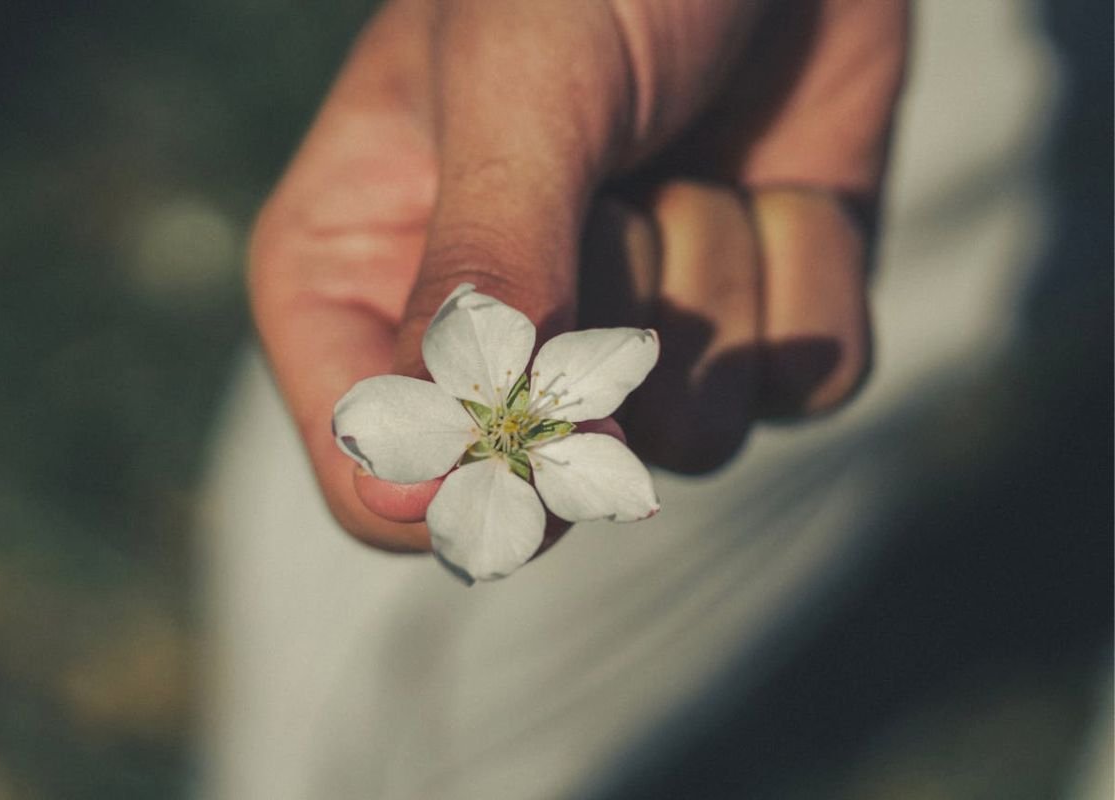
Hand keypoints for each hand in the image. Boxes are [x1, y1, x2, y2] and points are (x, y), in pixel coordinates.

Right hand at [249, 0, 907, 551]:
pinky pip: (802, 386)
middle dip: (608, 336)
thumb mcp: (517, 90)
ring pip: (691, 439)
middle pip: (551, 473)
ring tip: (690, 158)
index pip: (379, 483)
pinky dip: (806, 273)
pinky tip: (777, 182)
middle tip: (621, 193)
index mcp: (365, 280)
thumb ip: (479, 270)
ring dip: (715, 284)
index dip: (462, 481)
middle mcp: (491, 336)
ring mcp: (626, 342)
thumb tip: (410, 473)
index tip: (539, 405)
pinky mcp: (748, 331)